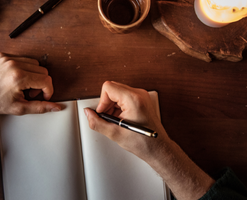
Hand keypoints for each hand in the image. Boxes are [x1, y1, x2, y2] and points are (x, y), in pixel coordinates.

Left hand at [0, 53, 60, 149]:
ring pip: (34, 63)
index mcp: (18, 78)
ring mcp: (7, 58)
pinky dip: (23, 68)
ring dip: (33, 75)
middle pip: (42, 71)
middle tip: (30, 93)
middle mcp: (13, 65)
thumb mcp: (21, 108)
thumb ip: (41, 107)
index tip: (43, 97)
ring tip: (23, 86)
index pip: (46, 80)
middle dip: (40, 84)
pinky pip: (22, 58)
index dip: (48, 91)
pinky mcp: (2, 55)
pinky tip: (16, 78)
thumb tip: (57, 107)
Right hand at [84, 81, 214, 199]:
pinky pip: (124, 97)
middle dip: (106, 103)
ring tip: (116, 120)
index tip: (103, 113)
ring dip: (112, 105)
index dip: (102, 101)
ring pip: (117, 92)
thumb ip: (97, 122)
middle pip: (112, 88)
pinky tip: (121, 119)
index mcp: (133, 99)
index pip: (108, 87)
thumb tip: (88, 114)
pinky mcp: (142, 100)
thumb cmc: (143, 142)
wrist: (158, 148)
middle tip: (108, 118)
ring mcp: (142, 96)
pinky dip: (119, 106)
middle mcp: (139, 94)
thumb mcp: (115, 134)